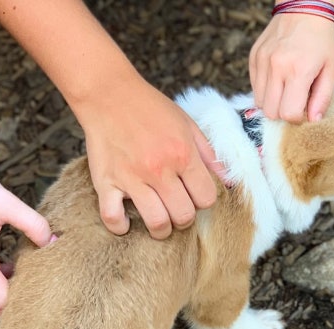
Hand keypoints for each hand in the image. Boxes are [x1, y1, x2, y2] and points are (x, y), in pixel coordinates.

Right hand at [74, 75, 222, 239]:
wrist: (108, 94)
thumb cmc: (150, 108)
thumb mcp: (188, 124)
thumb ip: (209, 154)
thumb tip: (228, 181)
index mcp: (182, 154)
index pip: (206, 198)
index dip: (204, 201)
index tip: (195, 195)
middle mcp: (159, 169)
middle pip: (183, 215)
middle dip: (185, 218)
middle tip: (178, 210)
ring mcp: (131, 178)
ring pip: (156, 222)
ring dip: (161, 229)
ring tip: (160, 223)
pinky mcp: (105, 182)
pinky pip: (112, 217)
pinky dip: (120, 226)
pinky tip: (126, 221)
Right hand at [249, 13, 333, 122]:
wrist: (303, 8)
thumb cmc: (322, 40)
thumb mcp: (331, 69)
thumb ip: (322, 98)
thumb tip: (312, 120)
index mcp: (298, 70)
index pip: (288, 113)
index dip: (297, 117)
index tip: (304, 108)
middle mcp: (276, 67)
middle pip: (271, 112)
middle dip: (283, 112)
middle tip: (295, 100)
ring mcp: (262, 62)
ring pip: (259, 102)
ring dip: (273, 102)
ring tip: (286, 89)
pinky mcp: (253, 58)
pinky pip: (254, 87)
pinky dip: (265, 89)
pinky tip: (278, 78)